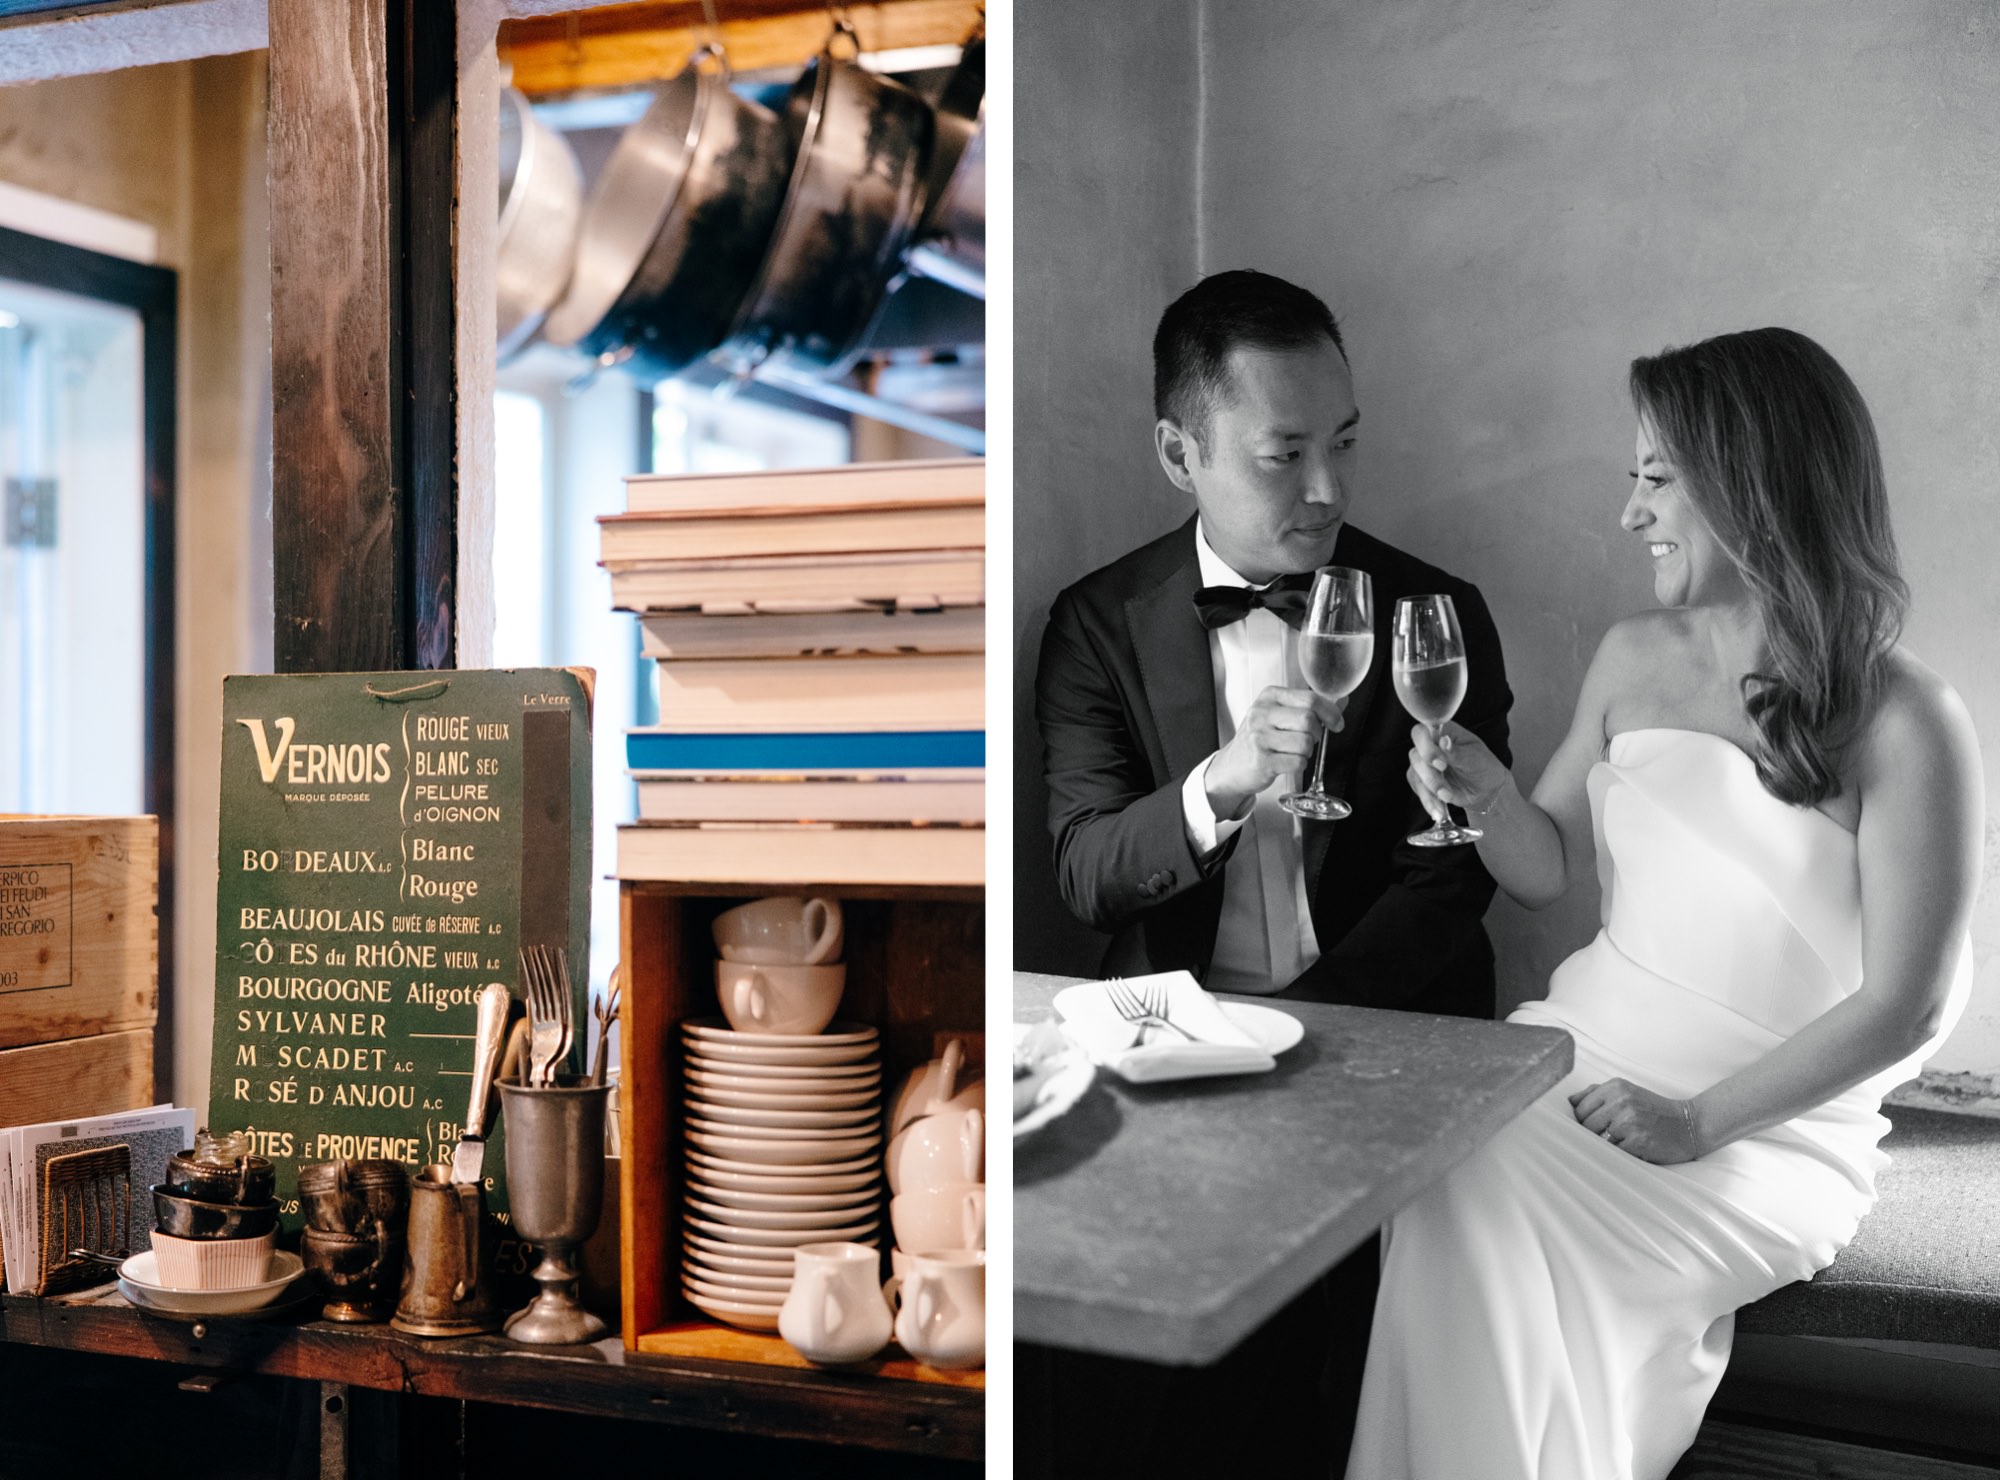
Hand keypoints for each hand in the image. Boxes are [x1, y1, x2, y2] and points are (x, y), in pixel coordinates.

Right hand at [1207, 685, 1346, 818]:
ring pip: (1305, 743)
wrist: (1232, 765)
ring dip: (1306, 752)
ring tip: (1292, 751)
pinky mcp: (1261, 760)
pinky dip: (1298, 765)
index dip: (1330, 712)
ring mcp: (1259, 737)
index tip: (1336, 723)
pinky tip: (1285, 762)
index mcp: (1269, 697)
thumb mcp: (1280, 714)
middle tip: (1308, 739)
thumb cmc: (1260, 739)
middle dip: (1316, 734)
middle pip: (1308, 720)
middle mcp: (1261, 714)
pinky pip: (1297, 763)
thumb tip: (1342, 700)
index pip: (1310, 698)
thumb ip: (1310, 707)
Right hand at [1407, 719, 1508, 821]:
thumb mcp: (1474, 758)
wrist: (1485, 789)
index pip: (1422, 732)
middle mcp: (1429, 746)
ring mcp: (1424, 764)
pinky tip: (1439, 810)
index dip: (1426, 747)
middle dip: (1430, 775)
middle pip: (1415, 756)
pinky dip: (1429, 801)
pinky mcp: (1422, 781)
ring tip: (1447, 799)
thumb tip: (1444, 741)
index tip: (1440, 763)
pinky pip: (1419, 790)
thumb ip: (1456, 752)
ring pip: (1415, 775)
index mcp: (1443, 732)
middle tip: (1444, 788)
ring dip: (1430, 791)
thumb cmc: (1483, 767)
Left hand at [1570, 1079, 1703, 1163]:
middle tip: (1606, 1139)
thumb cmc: (1654, 1110)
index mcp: (1615, 1087)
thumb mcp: (1626, 1092)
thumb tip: (1569, 1101)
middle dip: (1591, 1135)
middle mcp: (1621, 1101)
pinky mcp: (1638, 1141)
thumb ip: (1596, 1094)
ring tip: (1619, 1144)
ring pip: (1596, 1140)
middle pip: (1585, 1125)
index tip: (1588, 1129)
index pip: (1579, 1108)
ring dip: (1603, 1146)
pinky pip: (1612, 1153)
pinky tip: (1629, 1151)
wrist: (1690, 1125)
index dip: (1580, 1122)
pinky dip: (1616, 1156)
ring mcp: (1629, 1121)